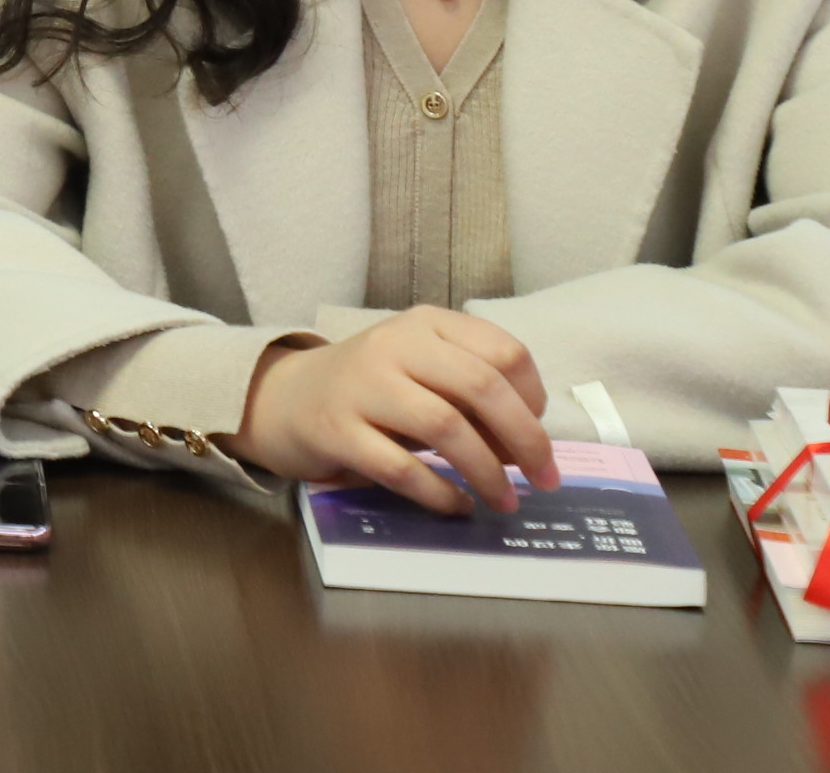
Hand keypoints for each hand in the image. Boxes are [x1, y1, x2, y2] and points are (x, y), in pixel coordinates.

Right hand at [229, 307, 557, 515]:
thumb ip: (471, 394)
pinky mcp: (337, 432)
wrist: (284, 398)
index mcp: (425, 324)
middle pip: (481, 386)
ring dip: (487, 472)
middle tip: (545, 479)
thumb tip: (529, 445)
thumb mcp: (421, 371)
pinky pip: (402, 468)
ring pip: (445, 427)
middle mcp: (394, 345)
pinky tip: (457, 505)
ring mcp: (362, 387)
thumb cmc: (371, 388)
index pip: (504, 351)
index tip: (538, 434)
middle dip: (526, 440)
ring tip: (504, 500)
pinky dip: (440, 493)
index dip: (534, 398)